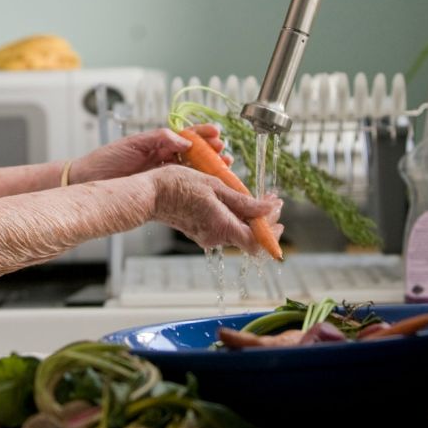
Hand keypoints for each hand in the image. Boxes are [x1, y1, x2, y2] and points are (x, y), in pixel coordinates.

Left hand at [69, 124, 230, 183]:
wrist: (88, 181)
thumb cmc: (106, 160)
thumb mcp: (133, 144)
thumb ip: (159, 139)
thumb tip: (184, 140)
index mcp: (158, 144)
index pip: (187, 136)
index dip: (203, 135)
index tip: (217, 135)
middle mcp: (163, 158)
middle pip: (195, 154)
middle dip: (212, 153)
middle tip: (225, 154)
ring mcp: (162, 175)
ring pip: (192, 171)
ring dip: (209, 170)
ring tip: (223, 168)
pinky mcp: (159, 191)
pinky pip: (182, 188)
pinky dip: (196, 187)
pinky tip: (207, 188)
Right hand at [147, 164, 282, 256]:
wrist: (150, 193)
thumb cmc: (178, 185)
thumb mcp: (215, 186)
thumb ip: (243, 202)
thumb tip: (268, 209)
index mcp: (222, 227)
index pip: (257, 242)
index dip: (272, 231)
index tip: (278, 210)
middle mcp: (215, 237)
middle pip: (249, 236)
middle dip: (264, 220)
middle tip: (270, 200)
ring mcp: (206, 236)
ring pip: (237, 231)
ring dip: (250, 216)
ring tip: (254, 197)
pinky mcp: (199, 231)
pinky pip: (224, 227)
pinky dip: (234, 216)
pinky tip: (234, 200)